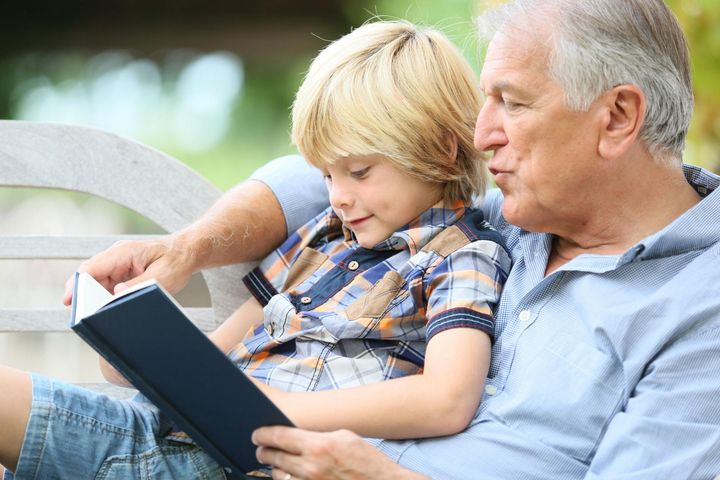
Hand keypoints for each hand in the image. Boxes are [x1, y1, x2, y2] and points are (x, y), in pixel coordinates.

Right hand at [62, 235, 193, 304]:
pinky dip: (104, 298)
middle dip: (82, 295)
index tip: (69, 300)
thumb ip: (139, 284)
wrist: (186, 252)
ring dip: (94, 299)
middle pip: (89, 277)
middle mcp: (116, 257)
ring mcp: (117, 264)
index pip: (92, 267)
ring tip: (94, 318)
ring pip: (96, 283)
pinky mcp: (121, 273)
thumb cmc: (176, 261)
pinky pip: (106, 286)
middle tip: (80, 317)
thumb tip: (115, 294)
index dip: (77, 284)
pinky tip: (106, 312)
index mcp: (123, 253)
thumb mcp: (162, 276)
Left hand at [252, 427, 426, 479]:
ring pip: (278, 476)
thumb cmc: (367, 462)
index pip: (280, 436)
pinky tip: (290, 476)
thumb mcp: (344, 437)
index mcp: (319, 446)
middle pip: (274, 457)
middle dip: (264, 451)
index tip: (257, 434)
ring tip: (276, 462)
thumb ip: (318, 435)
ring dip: (275, 468)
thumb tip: (296, 434)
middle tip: (262, 448)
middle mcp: (310, 468)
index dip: (264, 434)